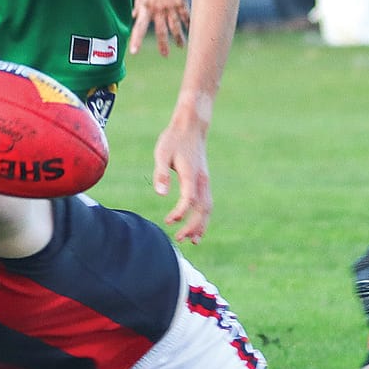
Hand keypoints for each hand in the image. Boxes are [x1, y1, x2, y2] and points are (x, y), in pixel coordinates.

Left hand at [129, 0, 189, 57]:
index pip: (139, 26)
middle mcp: (158, 8)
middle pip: (160, 30)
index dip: (136, 39)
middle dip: (162, 44)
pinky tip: (191, 31)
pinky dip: (188, 24)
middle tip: (164, 55)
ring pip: (175, 25)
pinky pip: (185, 16)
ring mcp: (170, 5)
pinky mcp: (181, 0)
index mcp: (145, 6)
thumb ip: (138, 4)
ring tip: (181, 46)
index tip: (133, 52)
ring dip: (178, 37)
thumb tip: (133, 15)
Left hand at [152, 115, 212, 242]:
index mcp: (191, 175)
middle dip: (193, 226)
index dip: (180, 213)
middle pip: (203, 209)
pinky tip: (196, 225)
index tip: (168, 221)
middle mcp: (202, 180)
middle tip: (180, 239)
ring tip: (193, 241)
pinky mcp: (203, 181)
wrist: (191, 127)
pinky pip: (207, 203)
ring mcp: (205, 181)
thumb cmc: (173, 139)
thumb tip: (160, 195)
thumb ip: (161, 174)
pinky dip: (203, 216)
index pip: (189, 200)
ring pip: (208, 208)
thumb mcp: (162, 154)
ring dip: (201, 225)